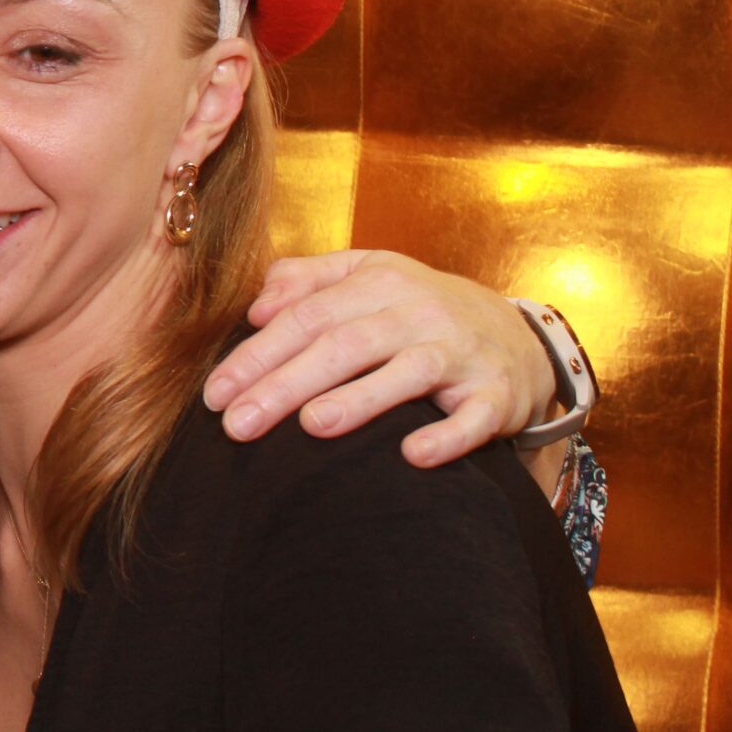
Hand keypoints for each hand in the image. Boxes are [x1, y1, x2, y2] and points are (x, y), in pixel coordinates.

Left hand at [202, 249, 555, 468]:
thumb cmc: (417, 309)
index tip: (215, 394)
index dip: (257, 354)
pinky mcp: (497, 393)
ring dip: (358, 400)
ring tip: (310, 426)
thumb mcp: (365, 276)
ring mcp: (460, 351)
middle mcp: (417, 311)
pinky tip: (412, 456)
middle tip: (237, 424)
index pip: (304, 317)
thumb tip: (256, 307)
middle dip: (285, 385)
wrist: (516, 334)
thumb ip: (306, 281)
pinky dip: (447, 436)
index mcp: (376, 282)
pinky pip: (473, 417)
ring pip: (405, 373)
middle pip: (342, 345)